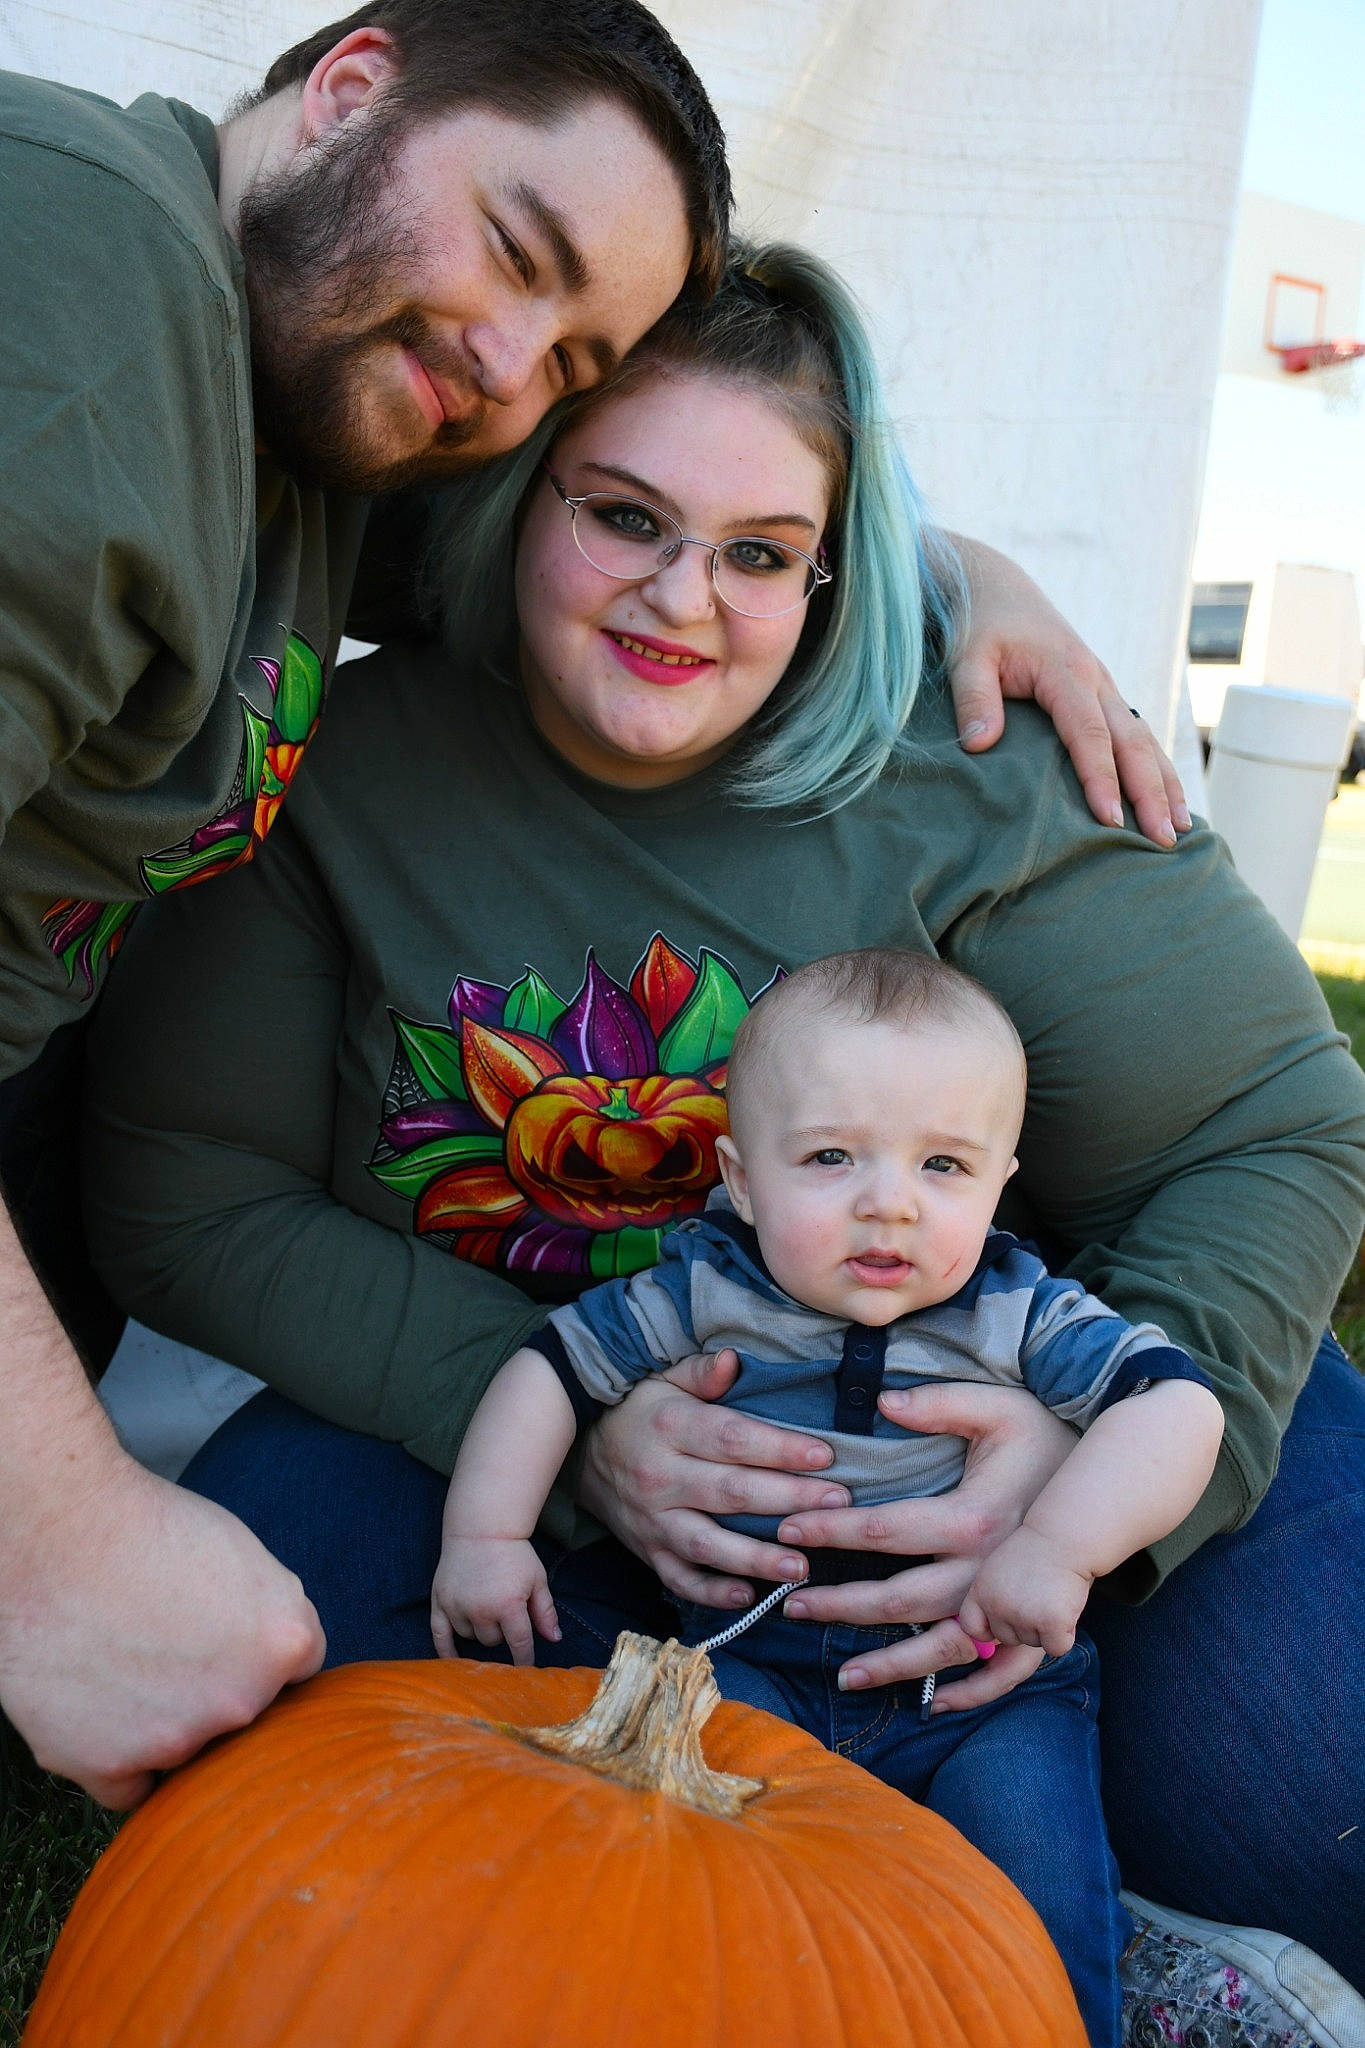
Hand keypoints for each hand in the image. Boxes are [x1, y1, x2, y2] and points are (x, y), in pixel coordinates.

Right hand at [0, 1456, 323, 1807]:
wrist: (54, 1536)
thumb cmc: (143, 1527)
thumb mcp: (241, 1554)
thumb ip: (267, 1617)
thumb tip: (277, 1659)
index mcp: (284, 1640)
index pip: (296, 1671)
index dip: (256, 1650)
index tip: (224, 1631)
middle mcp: (242, 1700)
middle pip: (241, 1715)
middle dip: (214, 1688)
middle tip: (166, 1643)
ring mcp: (177, 1739)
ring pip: (186, 1751)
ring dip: (165, 1724)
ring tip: (122, 1661)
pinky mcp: (109, 1766)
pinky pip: (130, 1789)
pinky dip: (119, 1763)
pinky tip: (101, 1712)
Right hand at [431, 1535, 559, 1666]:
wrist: (481, 1528)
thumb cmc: (514, 1554)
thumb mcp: (537, 1579)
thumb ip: (545, 1611)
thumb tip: (555, 1640)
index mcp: (508, 1605)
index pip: (519, 1644)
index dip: (524, 1658)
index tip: (527, 1669)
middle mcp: (481, 1610)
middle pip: (492, 1641)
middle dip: (501, 1632)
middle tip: (504, 1610)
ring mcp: (457, 1606)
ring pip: (470, 1637)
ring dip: (479, 1630)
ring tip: (485, 1607)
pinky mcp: (439, 1601)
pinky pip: (439, 1635)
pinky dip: (445, 1650)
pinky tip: (453, 1660)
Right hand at [576, 1348, 850, 1606]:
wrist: (576, 1452)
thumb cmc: (638, 1411)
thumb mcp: (662, 1379)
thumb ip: (700, 1373)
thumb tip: (733, 1360)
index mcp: (670, 1427)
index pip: (732, 1439)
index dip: (780, 1448)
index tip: (825, 1455)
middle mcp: (660, 1477)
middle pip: (731, 1493)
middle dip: (788, 1500)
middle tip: (838, 1505)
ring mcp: (652, 1520)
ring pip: (709, 1544)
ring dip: (757, 1559)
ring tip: (803, 1566)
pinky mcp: (647, 1551)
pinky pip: (680, 1578)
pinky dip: (712, 1593)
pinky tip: (750, 1596)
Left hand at [775, 1382, 1074, 1696]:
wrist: (1111, 1478)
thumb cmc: (1049, 1438)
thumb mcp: (997, 1407)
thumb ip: (939, 1404)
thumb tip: (882, 1400)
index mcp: (971, 1518)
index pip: (883, 1530)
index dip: (830, 1530)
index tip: (789, 1530)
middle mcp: (985, 1570)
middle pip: (899, 1599)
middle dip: (840, 1605)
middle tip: (792, 1607)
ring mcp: (1011, 1604)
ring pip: (940, 1648)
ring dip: (891, 1665)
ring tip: (844, 1677)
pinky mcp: (1034, 1624)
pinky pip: (1000, 1674)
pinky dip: (968, 1693)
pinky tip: (933, 1705)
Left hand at [949, 538, 1190, 846]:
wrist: (999, 590)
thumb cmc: (981, 626)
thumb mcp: (967, 657)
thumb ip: (974, 699)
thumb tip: (979, 746)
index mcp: (1067, 670)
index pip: (1089, 732)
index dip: (1101, 777)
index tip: (1109, 819)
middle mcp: (1098, 679)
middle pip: (1133, 741)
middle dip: (1151, 792)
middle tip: (1165, 839)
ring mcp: (1107, 688)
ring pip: (1145, 740)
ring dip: (1166, 785)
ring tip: (1182, 831)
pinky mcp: (1105, 697)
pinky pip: (1138, 737)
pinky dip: (1157, 770)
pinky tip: (1168, 804)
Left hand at [957, 1524, 1090, 1660]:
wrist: (1064, 1537)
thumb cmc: (1036, 1553)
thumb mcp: (1000, 1570)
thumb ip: (993, 1598)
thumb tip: (992, 1639)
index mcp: (981, 1590)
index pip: (972, 1627)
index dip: (988, 1629)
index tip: (1006, 1620)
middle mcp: (997, 1606)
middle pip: (1008, 1639)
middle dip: (1025, 1625)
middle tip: (1040, 1596)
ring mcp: (1023, 1616)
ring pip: (1034, 1643)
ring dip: (1046, 1627)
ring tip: (1052, 1595)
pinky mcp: (1051, 1622)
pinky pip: (1057, 1647)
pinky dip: (1065, 1635)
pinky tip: (1066, 1608)